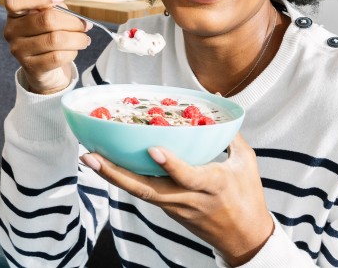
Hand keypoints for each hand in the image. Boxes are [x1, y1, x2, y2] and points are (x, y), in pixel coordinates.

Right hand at [3, 0, 91, 93]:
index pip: (14, 0)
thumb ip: (49, 2)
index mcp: (14, 14)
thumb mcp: (48, 14)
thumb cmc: (47, 34)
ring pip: (55, 40)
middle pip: (46, 20)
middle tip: (85, 25)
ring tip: (84, 39)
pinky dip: (72, 52)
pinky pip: (57, 57)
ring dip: (77, 38)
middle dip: (72, 21)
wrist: (44, 67)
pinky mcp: (31, 67)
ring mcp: (19, 50)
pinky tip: (74, 50)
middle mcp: (12, 31)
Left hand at [81, 134, 273, 265]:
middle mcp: (189, 199)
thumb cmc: (247, 196)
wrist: (243, 238)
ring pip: (141, 193)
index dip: (171, 164)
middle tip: (92, 156)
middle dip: (117, 174)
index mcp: (213, 185)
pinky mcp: (168, 210)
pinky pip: (144, 193)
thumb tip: (218, 98)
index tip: (153, 149)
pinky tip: (107, 165)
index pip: (188, 177)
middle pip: (148, 190)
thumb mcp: (246, 162)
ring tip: (90, 158)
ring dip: (114, 177)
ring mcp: (175, 207)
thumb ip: (230, 131)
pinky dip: (125, 179)